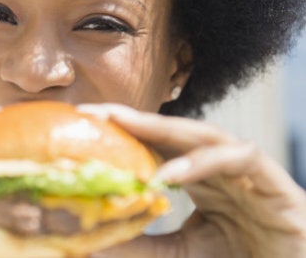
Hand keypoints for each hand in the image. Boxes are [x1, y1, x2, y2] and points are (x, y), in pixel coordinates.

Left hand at [79, 104, 305, 257]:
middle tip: (93, 113)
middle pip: (174, 131)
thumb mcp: (181, 253)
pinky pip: (241, 158)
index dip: (121, 132)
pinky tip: (171, 175)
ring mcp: (247, 170)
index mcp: (198, 175)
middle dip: (134, 118)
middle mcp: (219, 165)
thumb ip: (143, 246)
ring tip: (124, 128)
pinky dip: (204, 163)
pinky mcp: (275, 183)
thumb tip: (91, 243)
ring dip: (164, 130)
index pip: (156, 145)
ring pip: (206, 135)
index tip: (80, 125)